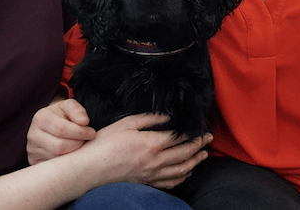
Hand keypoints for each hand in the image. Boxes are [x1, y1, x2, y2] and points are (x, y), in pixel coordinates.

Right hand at [27, 98, 94, 164]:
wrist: (49, 123)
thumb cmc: (62, 114)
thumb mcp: (69, 106)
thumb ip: (77, 110)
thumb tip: (84, 121)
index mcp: (40, 118)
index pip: (62, 129)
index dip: (80, 132)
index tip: (92, 133)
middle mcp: (33, 135)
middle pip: (60, 147)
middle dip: (78, 144)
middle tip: (85, 140)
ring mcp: (32, 150)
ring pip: (57, 159)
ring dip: (73, 154)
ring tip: (78, 145)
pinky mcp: (35, 162)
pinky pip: (53, 168)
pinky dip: (66, 163)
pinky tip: (71, 155)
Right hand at [82, 113, 212, 189]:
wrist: (90, 168)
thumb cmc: (105, 143)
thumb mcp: (127, 123)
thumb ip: (149, 118)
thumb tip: (167, 116)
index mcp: (151, 144)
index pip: (180, 138)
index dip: (193, 133)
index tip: (201, 128)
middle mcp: (155, 162)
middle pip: (185, 154)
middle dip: (199, 146)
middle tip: (208, 139)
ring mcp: (152, 175)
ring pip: (181, 170)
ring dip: (195, 162)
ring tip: (203, 155)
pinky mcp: (146, 183)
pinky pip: (170, 183)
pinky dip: (182, 177)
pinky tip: (186, 172)